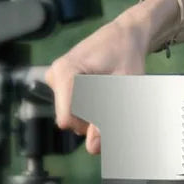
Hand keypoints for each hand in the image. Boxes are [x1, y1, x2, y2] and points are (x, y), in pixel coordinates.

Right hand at [45, 8, 152, 154]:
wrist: (124, 36)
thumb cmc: (127, 56)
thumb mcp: (126, 88)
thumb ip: (111, 118)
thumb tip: (93, 148)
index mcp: (66, 72)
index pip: (67, 119)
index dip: (91, 125)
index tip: (112, 113)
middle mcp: (55, 76)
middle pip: (72, 121)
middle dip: (95, 118)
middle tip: (116, 97)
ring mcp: (56, 80)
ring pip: (73, 117)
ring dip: (94, 114)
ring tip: (111, 91)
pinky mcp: (61, 84)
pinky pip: (74, 109)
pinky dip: (90, 108)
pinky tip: (102, 93)